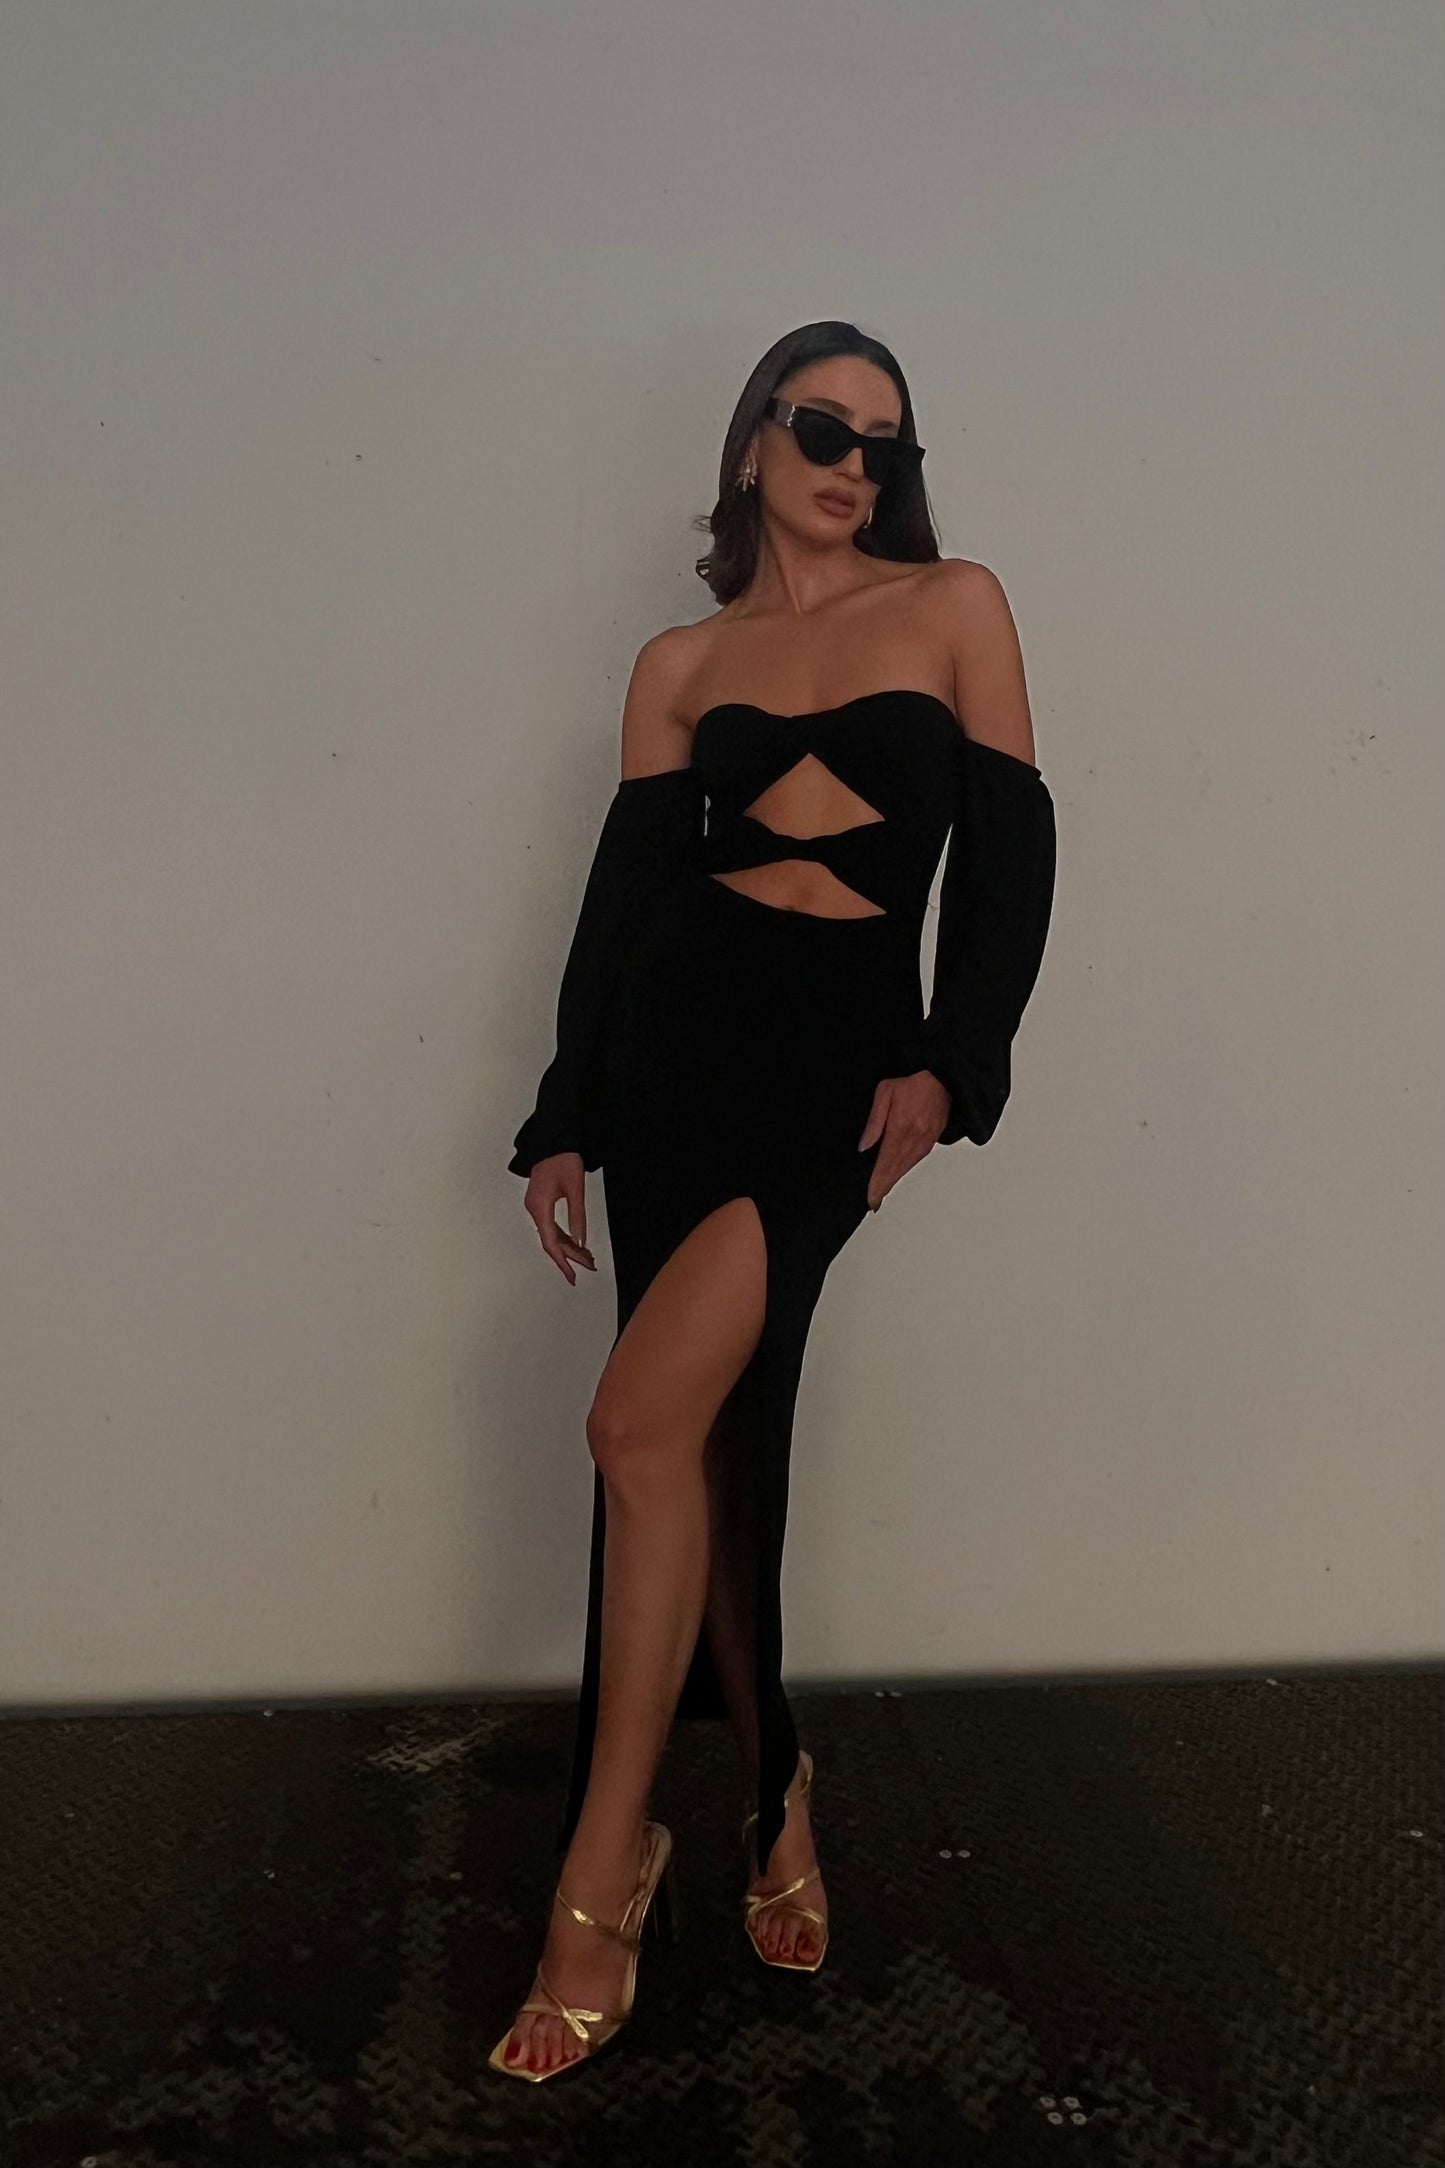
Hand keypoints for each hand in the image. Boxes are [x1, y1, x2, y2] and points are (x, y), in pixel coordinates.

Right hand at [523, 1152, 596, 1283]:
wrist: (553, 1138)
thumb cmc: (562, 1158)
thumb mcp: (576, 1188)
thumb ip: (578, 1217)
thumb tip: (581, 1242)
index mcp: (540, 1207)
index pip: (550, 1243)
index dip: (562, 1262)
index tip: (572, 1277)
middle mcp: (534, 1209)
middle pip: (551, 1241)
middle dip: (570, 1255)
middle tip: (590, 1266)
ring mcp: (536, 1205)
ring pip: (551, 1234)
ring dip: (568, 1246)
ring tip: (587, 1256)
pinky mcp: (540, 1201)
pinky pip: (550, 1225)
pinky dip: (564, 1235)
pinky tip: (576, 1241)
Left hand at [857, 1071, 950, 1211]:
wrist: (943, 1079)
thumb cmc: (913, 1083)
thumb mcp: (885, 1092)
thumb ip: (874, 1121)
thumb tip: (864, 1146)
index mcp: (900, 1127)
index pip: (885, 1162)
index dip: (877, 1183)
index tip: (870, 1197)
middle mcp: (915, 1137)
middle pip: (896, 1170)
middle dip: (884, 1187)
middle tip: (873, 1201)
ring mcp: (925, 1140)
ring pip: (906, 1167)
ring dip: (894, 1181)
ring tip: (881, 1192)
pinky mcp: (932, 1140)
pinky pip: (916, 1160)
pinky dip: (905, 1170)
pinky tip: (897, 1174)